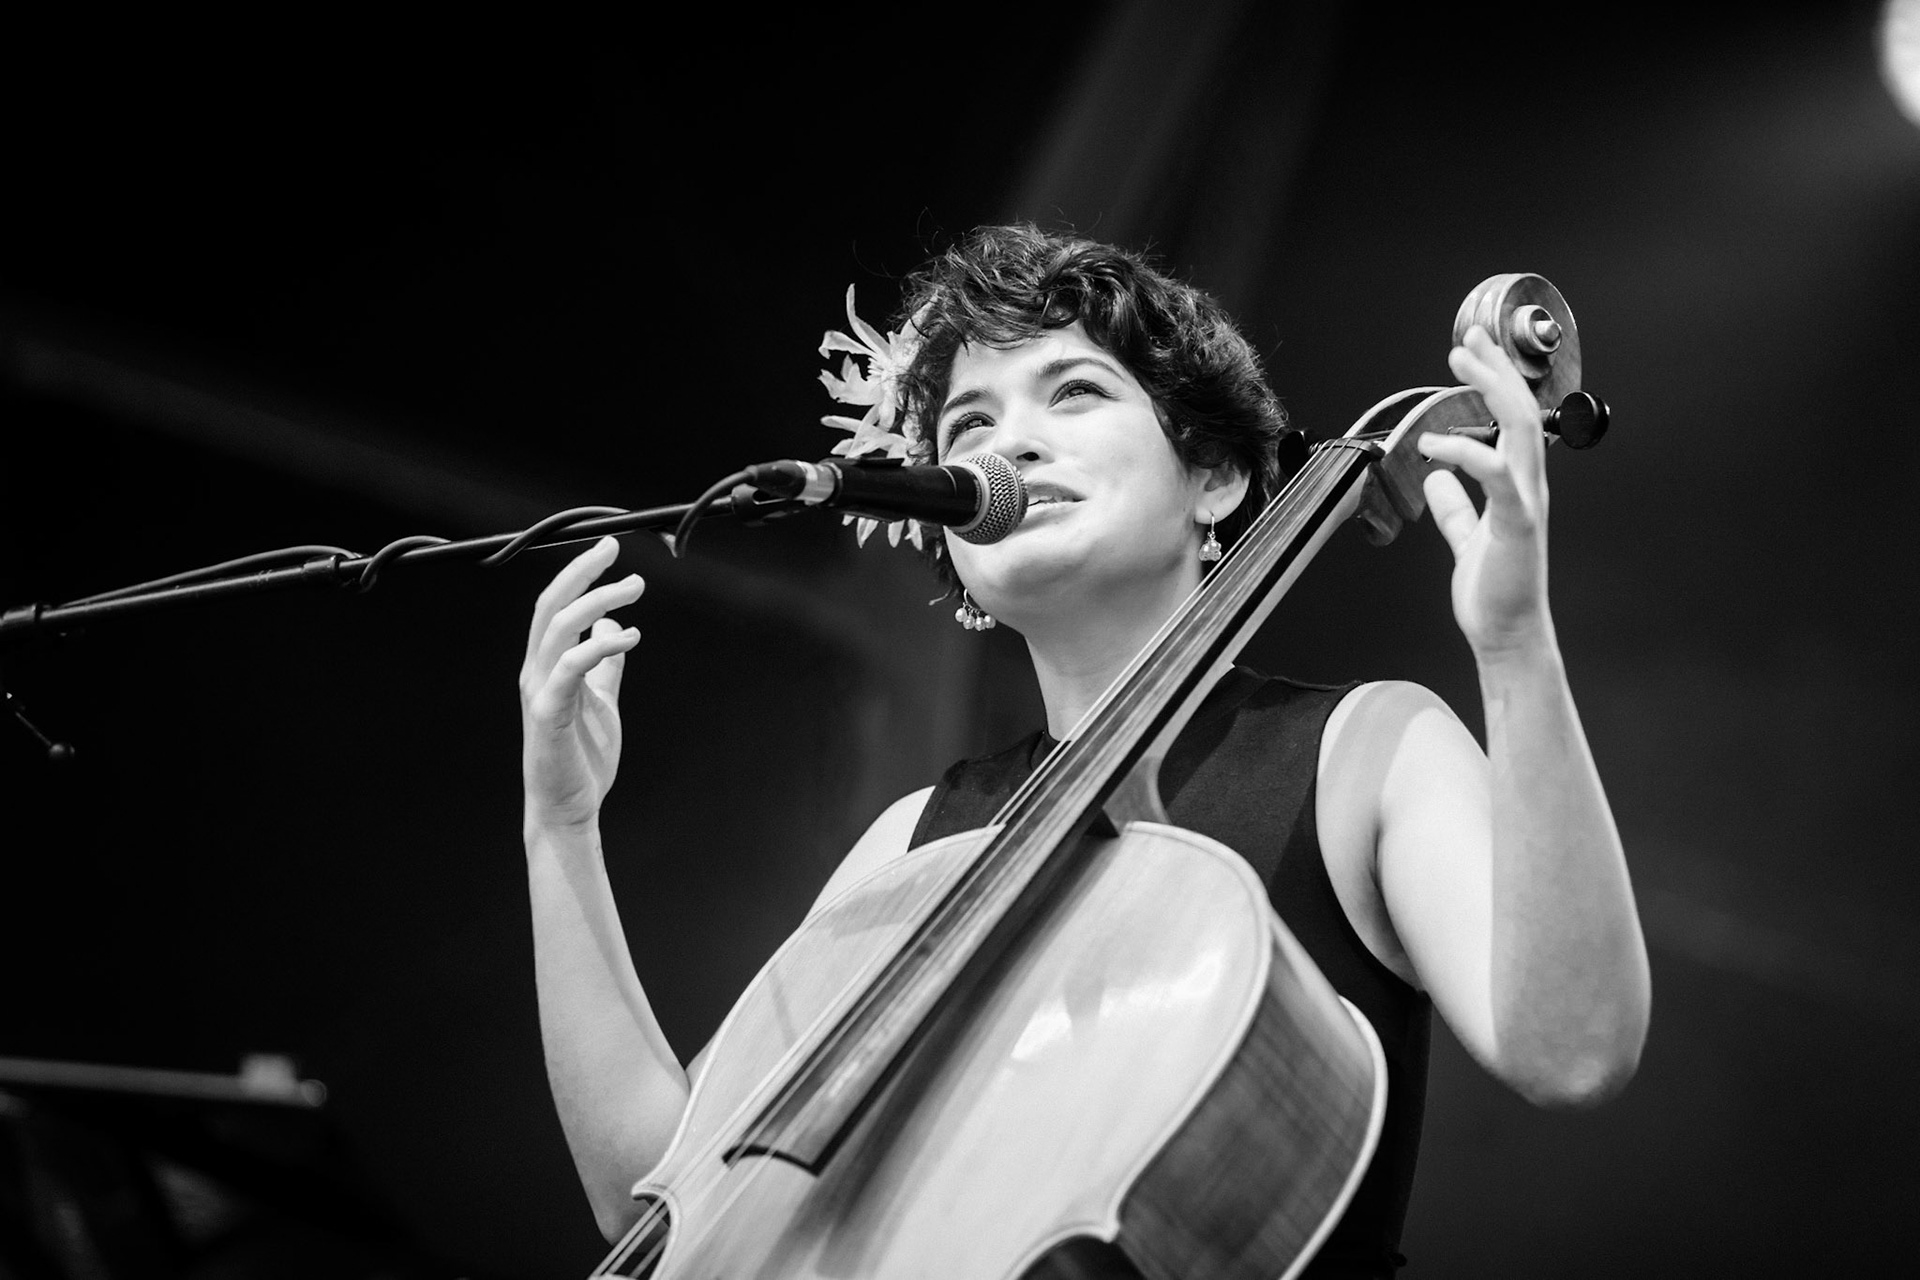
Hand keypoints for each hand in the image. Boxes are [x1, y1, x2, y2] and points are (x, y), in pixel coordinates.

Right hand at [520, 536, 645, 830]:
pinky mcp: (549, 714)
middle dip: (581, 571)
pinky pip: (570, 668)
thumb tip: (613, 626)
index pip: (555, 606)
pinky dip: (599, 646)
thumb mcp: (601, 699)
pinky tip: (630, 637)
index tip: (609, 549)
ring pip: (559, 629)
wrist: (570, 807)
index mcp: (546, 665)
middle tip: (614, 548)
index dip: (578, 574)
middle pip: (551, 605)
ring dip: (597, 601)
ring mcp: (540, 691)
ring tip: (633, 589)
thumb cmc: (582, 757)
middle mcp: (536, 671)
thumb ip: (605, 664)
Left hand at [1415, 325, 1554, 661]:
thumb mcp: (1468, 538)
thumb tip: (1438, 479)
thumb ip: (1456, 508)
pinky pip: (1497, 475)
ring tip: (1460, 363)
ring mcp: (1527, 502)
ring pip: (1522, 429)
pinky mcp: (1516, 524)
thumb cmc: (1493, 590)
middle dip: (1496, 369)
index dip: (1496, 381)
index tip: (1472, 352)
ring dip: (1492, 390)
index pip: (1515, 419)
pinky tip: (1434, 447)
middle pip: (1523, 410)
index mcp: (1519, 485)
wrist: (1507, 633)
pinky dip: (1467, 452)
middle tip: (1469, 338)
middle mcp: (1529, 485)